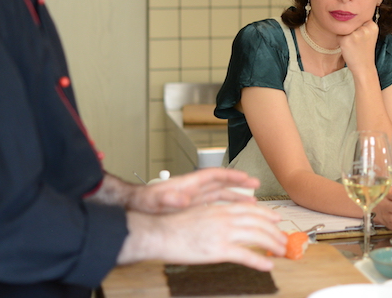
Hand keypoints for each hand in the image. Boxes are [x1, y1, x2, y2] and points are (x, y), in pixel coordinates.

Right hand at [120, 201, 285, 268]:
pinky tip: (267, 265)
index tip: (276, 219)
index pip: (250, 210)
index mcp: (220, 209)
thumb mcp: (200, 215)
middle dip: (274, 231)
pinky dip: (258, 260)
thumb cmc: (174, 226)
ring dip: (272, 244)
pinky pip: (244, 255)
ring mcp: (223, 233)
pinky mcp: (218, 250)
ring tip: (281, 250)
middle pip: (258, 223)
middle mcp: (225, 218)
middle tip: (284, 238)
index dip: (266, 215)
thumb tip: (228, 222)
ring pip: (256, 237)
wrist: (159, 232)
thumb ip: (216, 217)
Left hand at [128, 167, 260, 213]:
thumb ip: (168, 199)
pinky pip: (212, 205)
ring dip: (234, 197)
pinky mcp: (190, 208)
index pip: (214, 175)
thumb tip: (181, 199)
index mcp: (189, 184)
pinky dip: (224, 208)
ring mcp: (193, 198)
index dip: (231, 175)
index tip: (246, 177)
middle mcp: (194, 189)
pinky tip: (232, 215)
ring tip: (252, 203)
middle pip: (221, 184)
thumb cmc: (144, 203)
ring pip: (219, 195)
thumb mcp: (156, 202)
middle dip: (238, 184)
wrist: (135, 208)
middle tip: (256, 185)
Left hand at [337, 19, 378, 76]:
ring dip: (346, 36)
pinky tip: (349, 48)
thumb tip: (351, 15)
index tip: (362, 37)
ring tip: (353, 46)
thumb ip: (365, 25)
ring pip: (345, 29)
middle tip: (358, 43)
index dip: (359, 28)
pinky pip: (339, 36)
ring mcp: (355, 34)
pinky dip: (341, 41)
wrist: (364, 67)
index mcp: (372, 26)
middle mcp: (365, 28)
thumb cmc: (365, 51)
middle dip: (352, 31)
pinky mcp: (346, 40)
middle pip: (352, 23)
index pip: (360, 19)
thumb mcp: (370, 35)